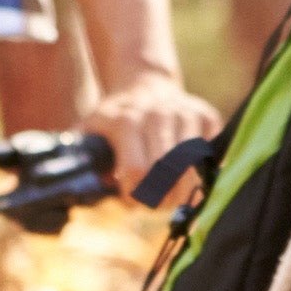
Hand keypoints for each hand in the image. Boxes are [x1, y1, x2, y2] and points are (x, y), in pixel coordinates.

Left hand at [84, 68, 220, 200]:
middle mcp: (158, 114)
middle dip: (160, 198)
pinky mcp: (207, 116)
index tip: (131, 202)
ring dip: (182, 192)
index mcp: (126, 121)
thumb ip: (81, 157)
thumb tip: (86, 186)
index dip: (134, 194)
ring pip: (191, 166)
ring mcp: (186, 113)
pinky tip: (188, 181)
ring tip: (170, 200)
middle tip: (154, 206)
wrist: (144, 85)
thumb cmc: (115, 117)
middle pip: (166, 171)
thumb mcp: (89, 130)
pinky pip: (210, 156)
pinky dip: (201, 175)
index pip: (136, 170)